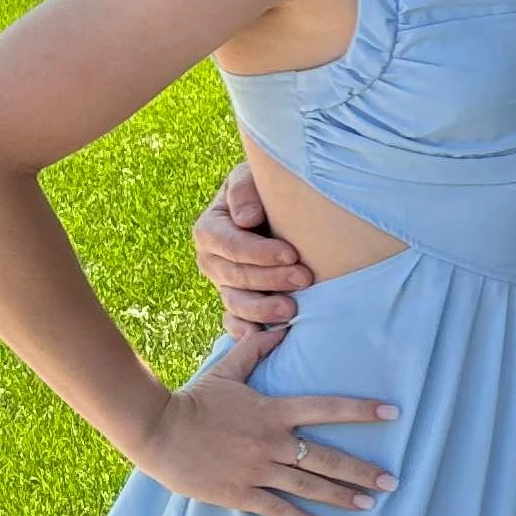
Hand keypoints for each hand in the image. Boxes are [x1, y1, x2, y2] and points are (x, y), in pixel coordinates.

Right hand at [131, 328, 398, 515]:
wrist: (157, 431)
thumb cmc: (194, 400)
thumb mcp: (228, 370)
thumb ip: (257, 350)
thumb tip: (280, 328)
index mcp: (274, 411)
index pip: (328, 408)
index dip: (362, 410)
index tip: (393, 413)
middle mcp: (272, 442)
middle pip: (327, 457)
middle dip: (363, 470)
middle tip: (393, 480)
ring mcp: (258, 469)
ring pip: (309, 486)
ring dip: (342, 496)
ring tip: (370, 504)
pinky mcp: (240, 493)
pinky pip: (278, 510)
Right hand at [195, 159, 313, 334]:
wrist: (280, 211)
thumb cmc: (267, 190)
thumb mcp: (253, 177)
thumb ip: (244, 190)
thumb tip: (246, 219)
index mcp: (210, 228)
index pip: (227, 243)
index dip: (257, 251)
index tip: (291, 254)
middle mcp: (211, 260)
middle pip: (234, 275)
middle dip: (270, 279)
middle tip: (305, 279)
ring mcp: (223, 285)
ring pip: (235, 303)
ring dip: (262, 310)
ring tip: (292, 310)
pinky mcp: (236, 304)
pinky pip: (234, 324)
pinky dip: (247, 333)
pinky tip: (266, 338)